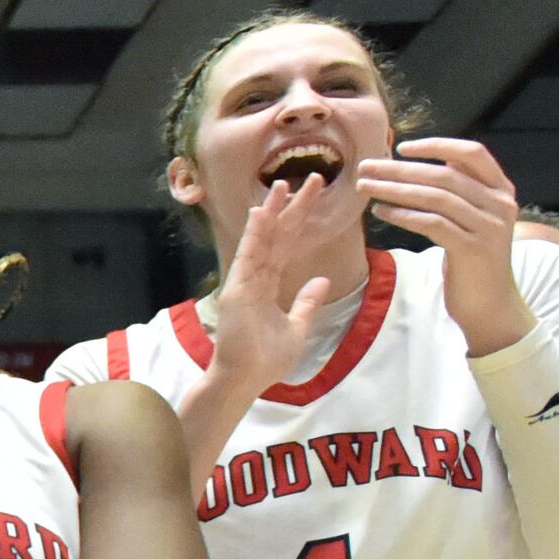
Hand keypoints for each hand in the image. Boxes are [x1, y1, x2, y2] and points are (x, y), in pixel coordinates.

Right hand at [203, 177, 334, 393]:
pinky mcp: (237, 291)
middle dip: (292, 208)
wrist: (243, 380)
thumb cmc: (265, 361)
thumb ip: (307, 303)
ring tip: (283, 184)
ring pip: (261, 240)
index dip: (299, 221)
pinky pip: (248, 257)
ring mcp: (244, 283)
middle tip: (309, 178)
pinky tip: (261, 213)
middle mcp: (255, 279)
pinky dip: (253, 235)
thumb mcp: (297, 328)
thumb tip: (321, 280)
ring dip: (272, 212)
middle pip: (277, 236)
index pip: (286, 246)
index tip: (313, 196)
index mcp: (268, 286)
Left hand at [359, 137, 525, 353]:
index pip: (472, 153)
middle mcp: (500, 203)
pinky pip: (432, 224)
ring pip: (436, 197)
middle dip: (401, 169)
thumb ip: (457, 192)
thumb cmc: (471, 259)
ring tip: (365, 187)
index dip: (437, 145)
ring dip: (395, 189)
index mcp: (501, 189)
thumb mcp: (471, 218)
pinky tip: (381, 211)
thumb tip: (422, 165)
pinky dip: (404, 215)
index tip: (402, 147)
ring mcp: (489, 226)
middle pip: (445, 175)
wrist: (490, 305)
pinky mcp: (473, 249)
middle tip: (365, 166)